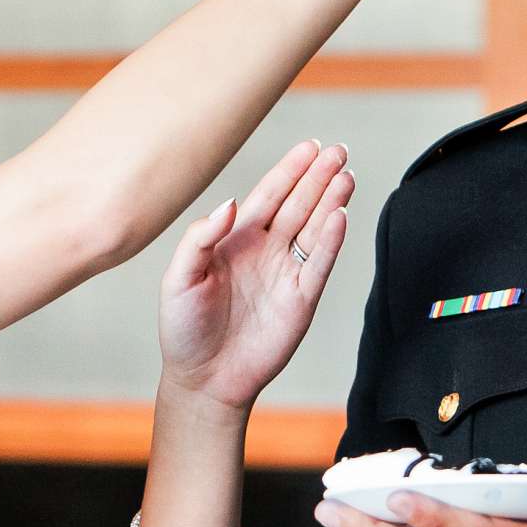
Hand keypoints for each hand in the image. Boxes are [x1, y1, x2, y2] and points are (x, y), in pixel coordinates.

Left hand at [157, 140, 354, 410]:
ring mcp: (286, 273)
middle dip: (319, 177)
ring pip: (314, 228)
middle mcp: (265, 251)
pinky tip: (342, 215)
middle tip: (339, 151)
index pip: (269, 195)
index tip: (311, 147)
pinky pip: (319, 263)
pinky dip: (332, 240)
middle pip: (299, 204)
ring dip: (331, 202)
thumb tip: (232, 203)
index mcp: (236, 240)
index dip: (290, 171)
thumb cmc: (184, 329)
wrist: (204, 379)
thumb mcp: (179, 278)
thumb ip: (200, 238)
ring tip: (347, 175)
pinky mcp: (301, 299)